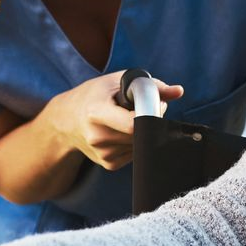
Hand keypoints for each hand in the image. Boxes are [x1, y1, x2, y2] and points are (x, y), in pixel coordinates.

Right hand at [45, 72, 183, 170]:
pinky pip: (137, 153)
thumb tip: (178, 91)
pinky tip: (123, 132)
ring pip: (143, 144)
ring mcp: (103, 154)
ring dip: (145, 131)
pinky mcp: (109, 164)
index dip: (153, 116)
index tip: (157, 105)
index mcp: (96, 113)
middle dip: (153, 120)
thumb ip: (150, 86)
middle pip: (142, 134)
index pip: (134, 125)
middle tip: (147, 107)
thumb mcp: (117, 82)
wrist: (66, 120)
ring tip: (129, 118)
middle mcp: (97, 136)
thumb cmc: (95, 95)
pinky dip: (137, 141)